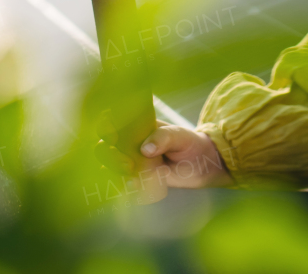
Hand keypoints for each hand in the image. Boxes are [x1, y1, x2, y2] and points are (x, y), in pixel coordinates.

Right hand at [94, 113, 233, 204]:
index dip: (106, 125)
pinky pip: (123, 183)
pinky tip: (134, 185)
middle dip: (106, 151)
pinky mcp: (138, 178)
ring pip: (110, 164)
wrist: (202, 166)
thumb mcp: (180, 136)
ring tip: (130, 172)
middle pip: (105, 145)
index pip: (115, 121)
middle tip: (122, 159)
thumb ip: (164, 138)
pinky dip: (124, 185)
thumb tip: (145, 149)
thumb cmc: (190, 144)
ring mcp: (132, 161)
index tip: (112, 134)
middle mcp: (131, 143)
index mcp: (139, 125)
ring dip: (113, 168)